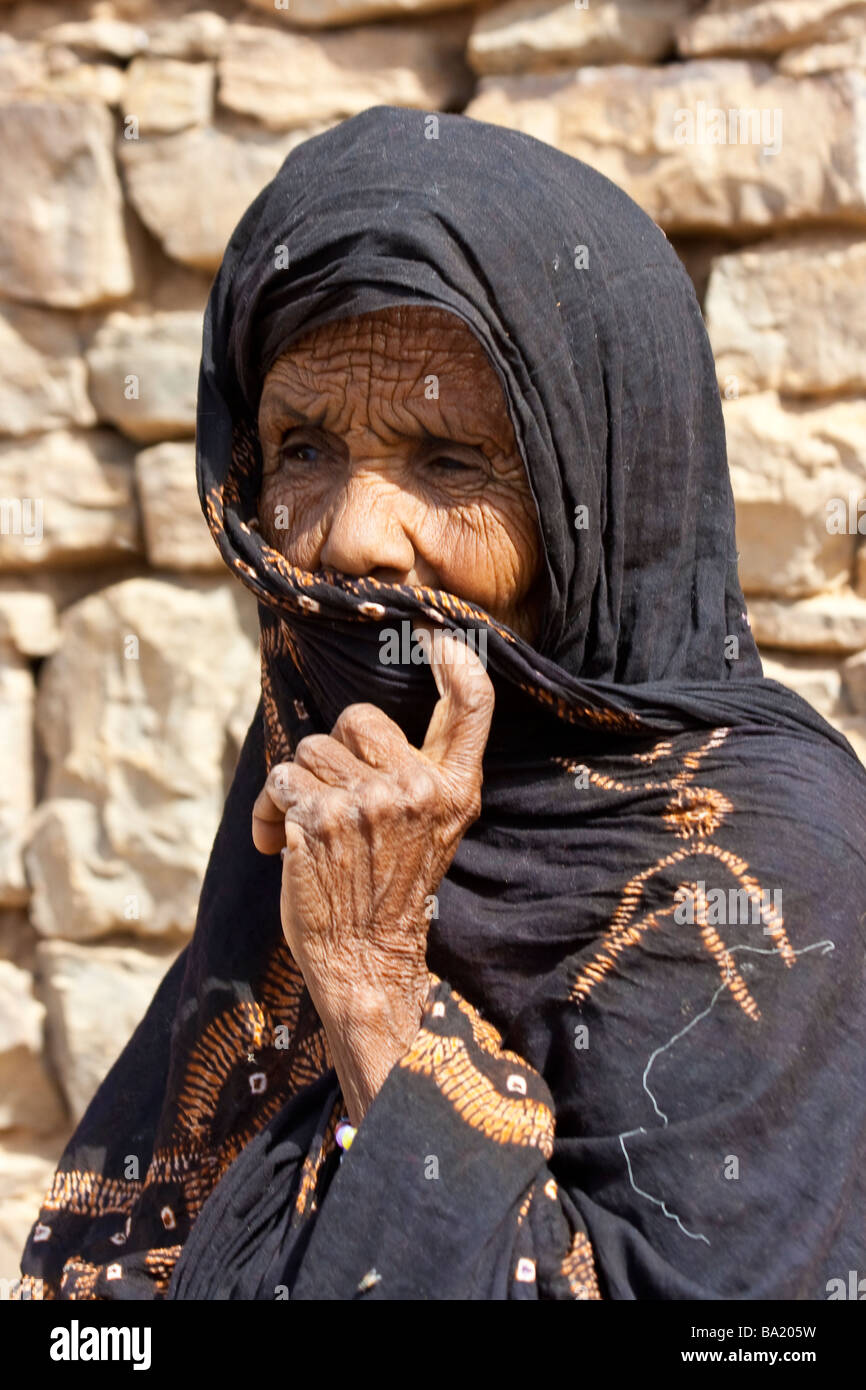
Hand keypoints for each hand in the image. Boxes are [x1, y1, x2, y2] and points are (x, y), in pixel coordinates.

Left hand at [252, 627, 494, 1122]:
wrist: (365, 959)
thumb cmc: (390, 889)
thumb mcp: (434, 828)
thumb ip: (422, 772)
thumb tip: (378, 719)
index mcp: (454, 788)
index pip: (471, 708)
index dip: (458, 664)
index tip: (437, 637)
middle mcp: (417, 788)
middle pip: (357, 717)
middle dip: (335, 753)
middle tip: (340, 803)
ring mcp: (370, 802)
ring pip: (309, 750)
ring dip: (297, 787)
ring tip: (311, 832)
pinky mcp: (321, 819)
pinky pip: (279, 783)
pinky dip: (270, 812)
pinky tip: (282, 845)